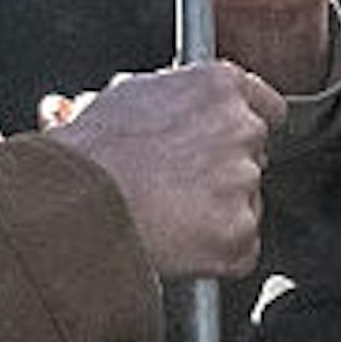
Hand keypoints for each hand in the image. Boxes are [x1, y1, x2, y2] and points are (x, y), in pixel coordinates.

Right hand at [44, 60, 285, 277]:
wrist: (73, 201)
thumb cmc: (89, 152)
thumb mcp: (130, 96)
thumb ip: (178, 97)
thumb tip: (182, 108)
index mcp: (218, 86)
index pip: (267, 107)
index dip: (246, 128)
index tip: (232, 145)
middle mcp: (240, 128)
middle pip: (256, 156)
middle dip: (227, 173)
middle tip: (180, 186)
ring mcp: (242, 181)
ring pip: (248, 204)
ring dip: (219, 213)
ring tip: (169, 214)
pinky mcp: (239, 231)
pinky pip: (242, 250)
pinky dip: (216, 255)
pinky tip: (179, 242)